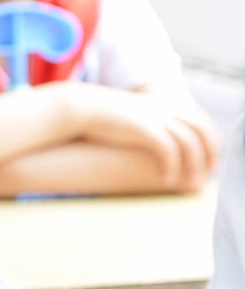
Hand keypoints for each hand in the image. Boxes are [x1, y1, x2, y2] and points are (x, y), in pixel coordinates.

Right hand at [65, 84, 217, 187]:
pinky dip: (172, 167)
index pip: (199, 120)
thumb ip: (141, 123)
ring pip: (190, 143)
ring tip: (191, 183)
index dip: (209, 140)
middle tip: (207, 174)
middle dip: (210, 152)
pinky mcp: (144, 129)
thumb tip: (145, 139)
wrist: (78, 106)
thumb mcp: (125, 116)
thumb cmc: (96, 116)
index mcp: (162, 105)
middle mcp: (163, 109)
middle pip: (202, 129)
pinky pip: (169, 150)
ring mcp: (155, 118)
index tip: (208, 158)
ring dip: (195, 165)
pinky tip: (167, 180)